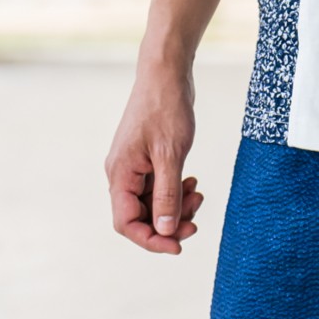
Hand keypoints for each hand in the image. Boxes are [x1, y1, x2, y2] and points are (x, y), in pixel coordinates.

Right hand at [104, 59, 205, 254]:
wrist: (166, 73)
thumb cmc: (166, 108)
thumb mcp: (171, 154)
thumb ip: (167, 194)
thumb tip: (166, 231)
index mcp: (120, 174)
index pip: (127, 224)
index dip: (151, 240)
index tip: (179, 245)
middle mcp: (122, 173)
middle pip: (140, 217)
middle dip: (169, 223)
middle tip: (197, 220)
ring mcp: (134, 166)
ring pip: (152, 203)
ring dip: (176, 206)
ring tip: (199, 195)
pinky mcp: (147, 158)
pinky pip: (159, 187)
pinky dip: (176, 190)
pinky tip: (193, 182)